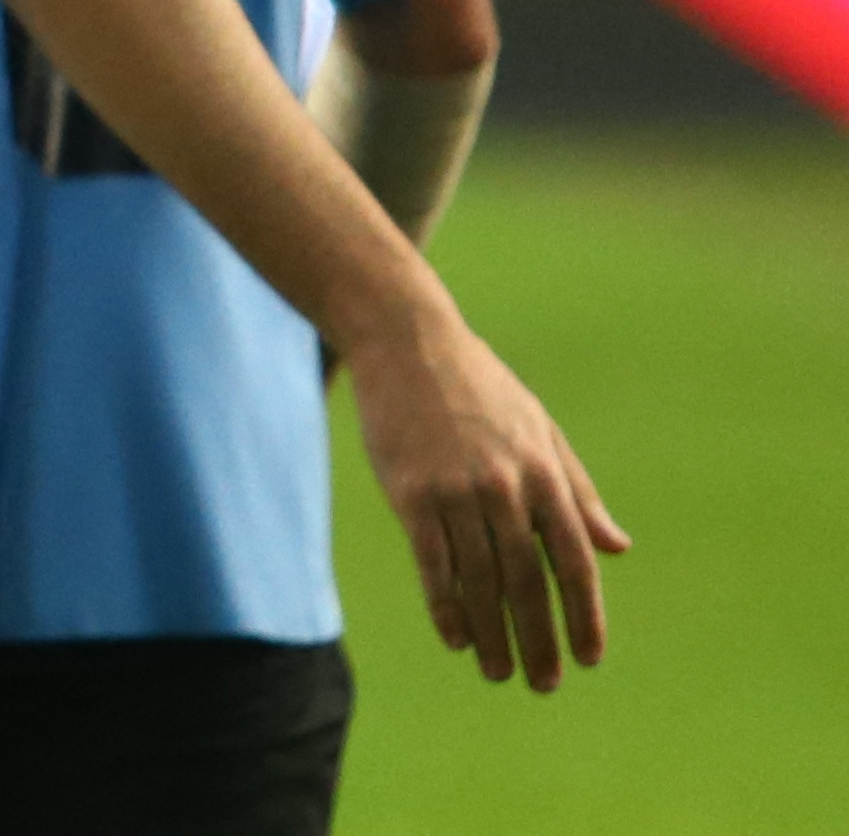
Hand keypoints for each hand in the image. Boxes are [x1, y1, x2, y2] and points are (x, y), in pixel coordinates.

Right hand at [343, 296, 629, 688]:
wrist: (405, 340)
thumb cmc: (478, 385)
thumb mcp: (541, 430)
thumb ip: (579, 492)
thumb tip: (618, 548)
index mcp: (544, 473)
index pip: (574, 561)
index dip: (584, 615)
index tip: (588, 658)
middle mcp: (504, 487)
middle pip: (528, 582)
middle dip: (538, 639)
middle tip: (544, 683)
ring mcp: (455, 490)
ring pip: (480, 580)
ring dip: (491, 634)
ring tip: (497, 671)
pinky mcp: (410, 491)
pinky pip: (433, 563)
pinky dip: (446, 605)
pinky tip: (455, 637)